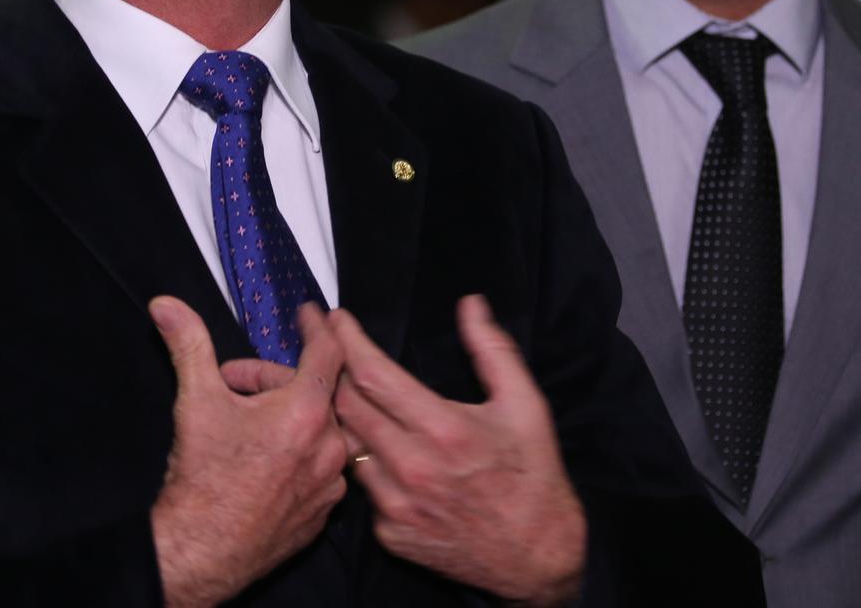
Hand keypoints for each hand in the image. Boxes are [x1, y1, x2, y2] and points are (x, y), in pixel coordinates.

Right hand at [148, 297, 348, 607]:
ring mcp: (330, 483)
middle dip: (275, 381)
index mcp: (305, 413)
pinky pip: (320, 467)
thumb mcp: (195, 401)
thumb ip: (188, 345)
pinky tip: (263, 461)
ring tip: (248, 425)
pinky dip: (297, 454)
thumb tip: (168, 306)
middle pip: (314, 392)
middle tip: (235, 386)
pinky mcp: (323, 512)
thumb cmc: (202, 480)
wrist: (201, 552)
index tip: (309, 315)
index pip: (327, 352)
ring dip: (290, 418)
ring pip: (319, 430)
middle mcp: (329, 447)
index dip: (316, 328)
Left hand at [330, 295, 584, 604]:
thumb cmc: (532, 475)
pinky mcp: (390, 532)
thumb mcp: (525, 404)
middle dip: (329, 366)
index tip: (335, 318)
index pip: (372, 374)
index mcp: (444, 429)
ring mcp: (396, 504)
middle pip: (346, 406)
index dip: (347, 340)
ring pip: (348, 446)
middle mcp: (412, 467)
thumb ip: (493, 350)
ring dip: (343, 415)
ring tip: (342, 390)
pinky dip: (366, 461)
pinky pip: (364, 484)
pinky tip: (378, 448)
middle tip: (324, 343)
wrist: (536, 555)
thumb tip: (471, 305)